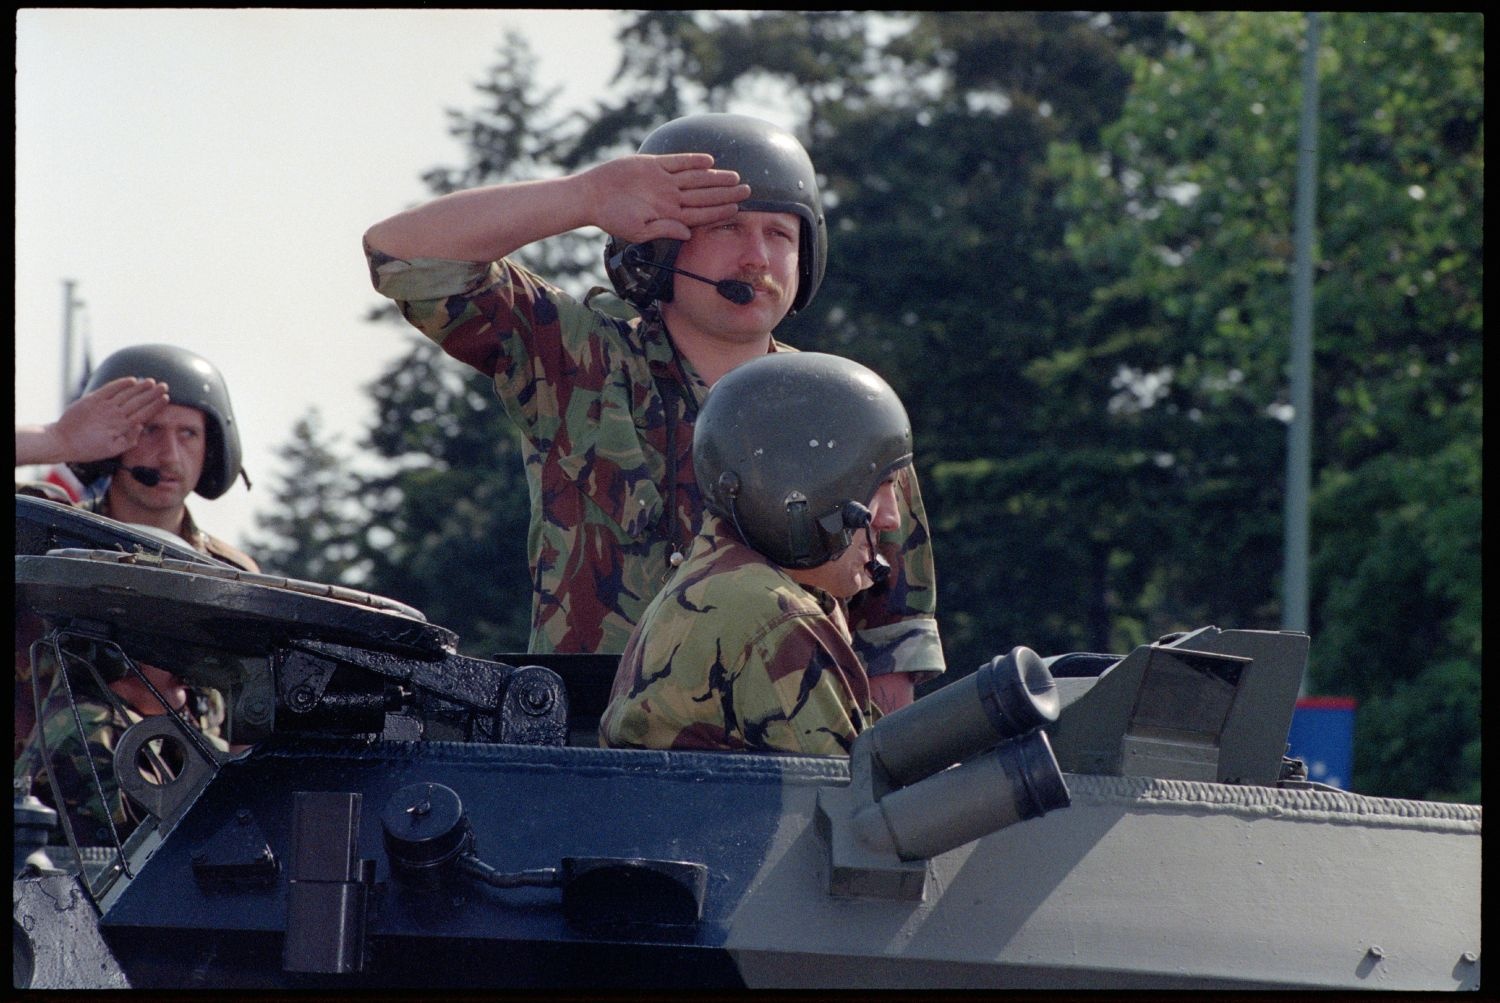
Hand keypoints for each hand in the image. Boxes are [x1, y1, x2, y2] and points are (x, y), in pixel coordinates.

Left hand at [49, 377, 170, 462]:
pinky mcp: (92, 399)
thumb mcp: (112, 451)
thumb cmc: (88, 449)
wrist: (62, 441)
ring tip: (151, 381)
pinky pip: (110, 388)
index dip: (156, 405)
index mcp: (122, 427)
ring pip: (126, 393)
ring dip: (140, 386)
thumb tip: (140, 426)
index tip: (166, 398)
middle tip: (164, 386)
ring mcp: (103, 405)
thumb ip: (130, 440)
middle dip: (153, 393)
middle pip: (138, 401)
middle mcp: (115, 414)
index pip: (144, 413)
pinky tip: (131, 380)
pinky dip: (121, 383)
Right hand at [583, 153, 750, 243]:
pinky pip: (678, 162)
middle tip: (747, 190)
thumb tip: (688, 234)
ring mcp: (663, 181)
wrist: (592, 196)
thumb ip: (664, 230)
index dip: (718, 211)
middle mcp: (670, 198)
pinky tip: (709, 161)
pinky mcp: (654, 166)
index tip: (736, 209)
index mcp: (669, 215)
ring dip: (715, 177)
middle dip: (725, 193)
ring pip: (696, 178)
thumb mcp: (638, 230)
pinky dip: (692, 161)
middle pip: (704, 195)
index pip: (700, 213)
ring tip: (734, 176)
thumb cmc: (612, 218)